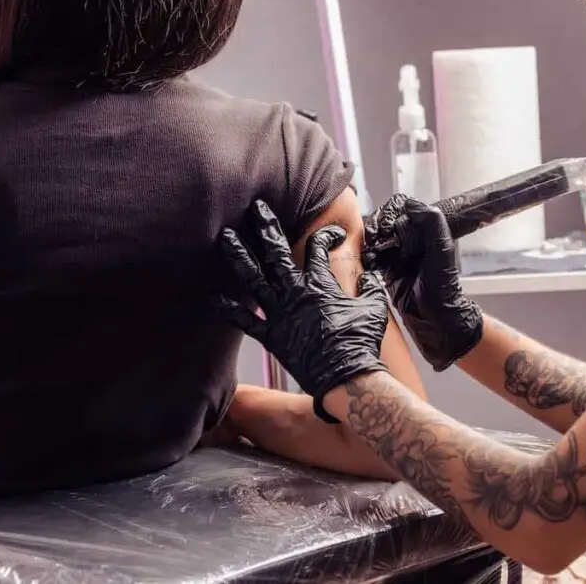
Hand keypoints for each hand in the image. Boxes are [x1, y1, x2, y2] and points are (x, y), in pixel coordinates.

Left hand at [216, 200, 389, 421]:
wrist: (345, 376)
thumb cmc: (360, 342)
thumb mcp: (373, 308)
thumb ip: (370, 288)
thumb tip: (371, 277)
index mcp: (320, 285)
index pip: (318, 248)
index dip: (325, 236)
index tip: (330, 235)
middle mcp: (295, 293)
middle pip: (276, 252)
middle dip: (266, 227)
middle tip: (256, 209)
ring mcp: (280, 313)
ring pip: (253, 278)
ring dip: (238, 256)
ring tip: (225, 237)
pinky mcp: (271, 336)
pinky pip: (243, 320)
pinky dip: (227, 310)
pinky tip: (212, 298)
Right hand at [365, 194, 482, 370]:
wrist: (434, 319)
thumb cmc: (443, 288)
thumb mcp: (442, 250)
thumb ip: (431, 222)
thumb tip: (411, 203)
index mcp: (426, 229)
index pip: (402, 206)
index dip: (390, 212)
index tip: (386, 225)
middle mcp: (412, 238)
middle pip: (385, 219)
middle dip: (376, 226)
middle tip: (376, 239)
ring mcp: (399, 253)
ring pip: (376, 235)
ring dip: (370, 241)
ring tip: (372, 252)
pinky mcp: (388, 267)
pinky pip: (372, 254)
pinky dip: (367, 255)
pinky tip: (370, 262)